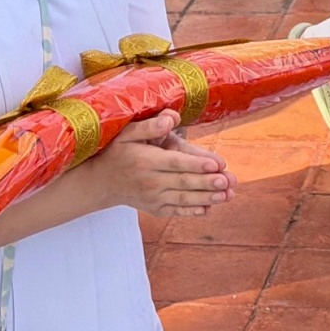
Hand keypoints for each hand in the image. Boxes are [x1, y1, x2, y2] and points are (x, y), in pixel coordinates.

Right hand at [87, 110, 234, 217]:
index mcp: (145, 161)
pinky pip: (175, 211)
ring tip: (227, 194)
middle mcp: (149, 182)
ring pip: (183, 199)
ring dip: (206, 198)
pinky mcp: (155, 209)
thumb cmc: (118, 152)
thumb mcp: (127, 133)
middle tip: (228, 180)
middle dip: (208, 182)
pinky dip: (191, 211)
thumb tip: (171, 118)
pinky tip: (208, 209)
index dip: (196, 164)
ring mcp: (152, 198)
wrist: (101, 183)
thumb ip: (149, 125)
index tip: (217, 164)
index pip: (175, 162)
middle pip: (183, 182)